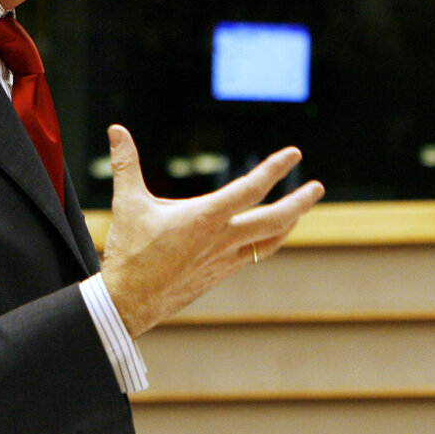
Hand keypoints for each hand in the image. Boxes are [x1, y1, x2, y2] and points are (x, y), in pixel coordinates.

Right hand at [99, 124, 324, 336]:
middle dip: (300, 202)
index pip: (249, 188)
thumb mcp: (127, 203)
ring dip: (289, 223)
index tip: (293, 154)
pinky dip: (268, 241)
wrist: (127, 303)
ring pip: (269, 241)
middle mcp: (221, 240)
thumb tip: (116, 130)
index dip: (274, 169)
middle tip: (318, 188)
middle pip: (274, 221)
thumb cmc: (128, 252)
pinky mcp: (219, 275)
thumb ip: (126, 164)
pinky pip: (253, 255)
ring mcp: (223, 261)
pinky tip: (270, 235)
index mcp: (204, 218)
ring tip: (301, 210)